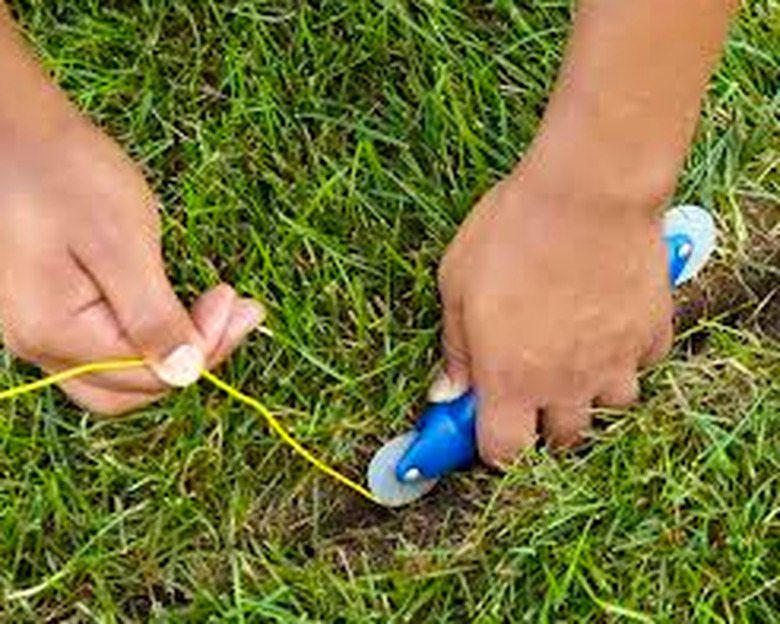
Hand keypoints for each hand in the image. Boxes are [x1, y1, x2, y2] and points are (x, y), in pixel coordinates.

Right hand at [0, 112, 261, 413]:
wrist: (16, 131)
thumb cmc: (67, 175)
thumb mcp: (120, 243)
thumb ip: (152, 315)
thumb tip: (186, 373)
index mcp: (55, 333)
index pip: (150, 374)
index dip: (205, 348)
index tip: (239, 304)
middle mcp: (40, 345)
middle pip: (132, 388)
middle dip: (194, 358)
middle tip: (238, 312)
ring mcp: (41, 330)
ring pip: (120, 373)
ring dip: (175, 349)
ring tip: (219, 308)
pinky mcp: (51, 310)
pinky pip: (107, 345)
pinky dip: (150, 334)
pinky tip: (177, 305)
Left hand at [436, 156, 672, 463]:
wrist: (588, 191)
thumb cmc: (511, 232)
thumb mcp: (457, 285)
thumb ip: (454, 348)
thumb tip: (446, 392)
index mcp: (510, 380)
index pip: (505, 453)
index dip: (496, 447)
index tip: (489, 425)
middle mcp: (565, 384)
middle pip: (563, 439)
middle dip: (544, 420)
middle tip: (531, 382)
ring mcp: (615, 362)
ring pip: (611, 407)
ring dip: (591, 391)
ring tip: (576, 351)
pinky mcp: (651, 333)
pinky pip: (642, 363)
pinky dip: (627, 353)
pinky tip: (610, 320)